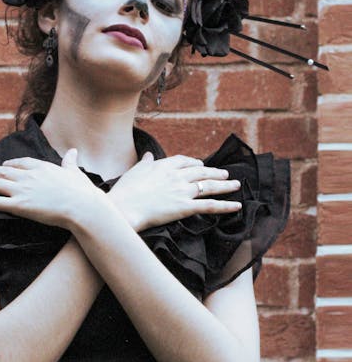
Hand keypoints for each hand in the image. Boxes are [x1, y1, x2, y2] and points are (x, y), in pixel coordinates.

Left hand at [0, 149, 103, 229]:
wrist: (81, 206)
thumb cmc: (81, 191)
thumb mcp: (75, 172)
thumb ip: (70, 161)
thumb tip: (74, 151)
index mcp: (42, 167)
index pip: (22, 162)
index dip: (11, 164)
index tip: (4, 166)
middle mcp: (28, 176)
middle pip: (4, 172)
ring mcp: (22, 190)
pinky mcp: (18, 205)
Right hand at [108, 153, 241, 230]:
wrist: (124, 207)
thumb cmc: (126, 190)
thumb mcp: (135, 171)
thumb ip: (145, 162)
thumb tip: (148, 154)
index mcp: (164, 165)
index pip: (184, 161)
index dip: (195, 163)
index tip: (200, 164)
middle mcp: (177, 176)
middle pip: (202, 172)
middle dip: (215, 172)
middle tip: (225, 174)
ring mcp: (183, 191)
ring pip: (210, 186)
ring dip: (225, 185)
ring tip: (235, 185)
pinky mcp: (186, 206)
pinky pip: (210, 206)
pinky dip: (225, 206)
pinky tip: (236, 206)